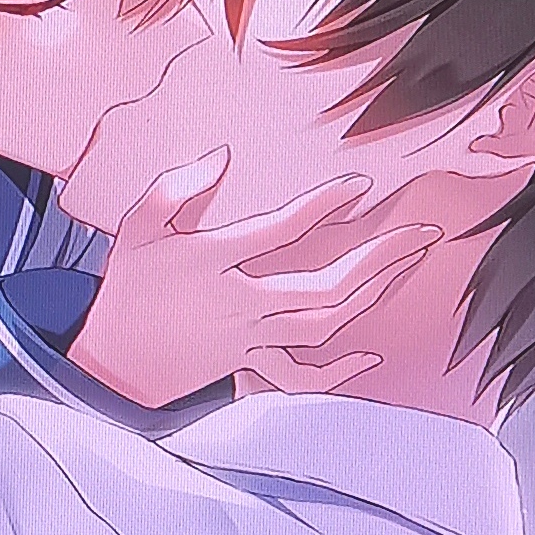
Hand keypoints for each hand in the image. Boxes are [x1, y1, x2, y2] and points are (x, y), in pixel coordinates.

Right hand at [67, 152, 439, 409]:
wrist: (113, 365)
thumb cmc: (129, 289)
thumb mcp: (136, 228)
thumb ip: (175, 187)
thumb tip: (221, 158)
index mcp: (214, 262)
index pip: (280, 231)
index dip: (323, 207)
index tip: (358, 186)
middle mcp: (241, 304)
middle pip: (324, 286)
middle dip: (381, 259)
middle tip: (421, 233)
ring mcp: (250, 338)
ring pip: (324, 324)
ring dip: (372, 296)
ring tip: (405, 266)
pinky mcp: (251, 364)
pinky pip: (301, 375)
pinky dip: (337, 372)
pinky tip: (369, 356)